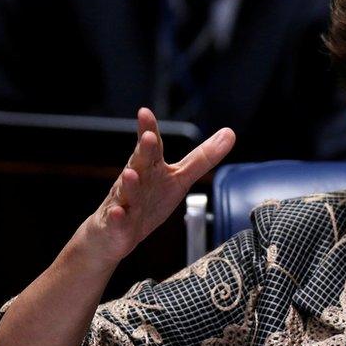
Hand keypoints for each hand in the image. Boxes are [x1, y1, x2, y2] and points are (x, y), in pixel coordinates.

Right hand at [78, 108, 234, 266]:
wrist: (115, 233)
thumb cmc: (149, 202)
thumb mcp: (180, 179)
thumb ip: (202, 158)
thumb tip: (229, 133)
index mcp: (151, 169)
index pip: (152, 147)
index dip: (149, 129)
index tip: (145, 112)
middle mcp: (136, 181)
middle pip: (139, 163)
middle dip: (144, 150)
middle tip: (148, 138)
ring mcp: (124, 202)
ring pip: (126, 191)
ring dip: (129, 183)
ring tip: (131, 173)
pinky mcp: (117, 225)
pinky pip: (117, 221)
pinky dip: (118, 217)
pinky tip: (119, 212)